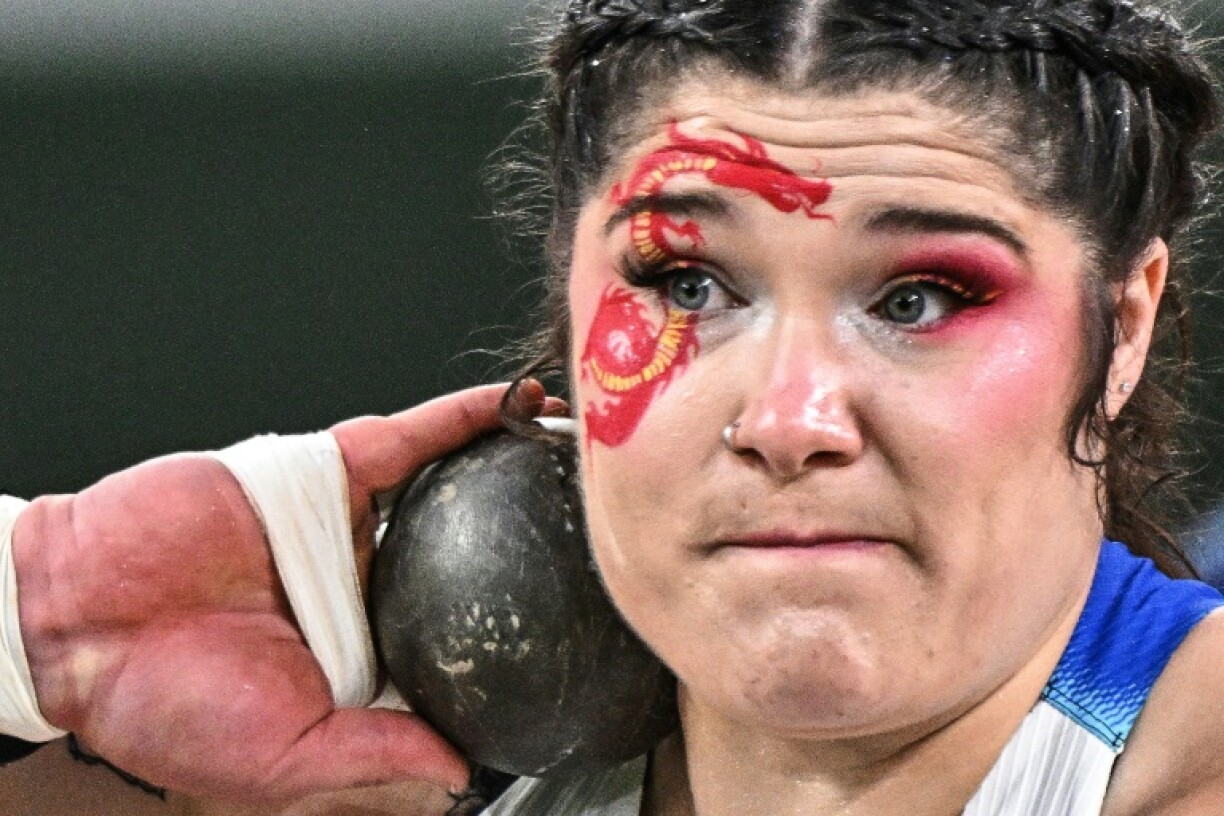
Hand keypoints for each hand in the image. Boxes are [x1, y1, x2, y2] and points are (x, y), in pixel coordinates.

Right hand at [11, 382, 559, 801]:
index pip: (455, 645)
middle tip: (602, 536)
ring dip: (514, 467)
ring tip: (581, 459)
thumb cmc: (165, 703)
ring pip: (452, 489)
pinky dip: (460, 418)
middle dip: (531, 544)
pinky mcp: (326, 473)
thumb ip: (375, 763)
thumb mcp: (283, 761)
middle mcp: (369, 589)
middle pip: (470, 559)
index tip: (576, 635)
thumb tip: (462, 777)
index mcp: (364, 659)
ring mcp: (353, 528)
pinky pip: (409, 440)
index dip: (512, 641)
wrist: (78, 620)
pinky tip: (514, 403)